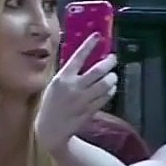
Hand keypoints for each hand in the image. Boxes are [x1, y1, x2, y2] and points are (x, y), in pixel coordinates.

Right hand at [34, 34, 117, 154]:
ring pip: (105, 84)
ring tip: (113, 75)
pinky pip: (106, 97)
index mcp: (62, 78)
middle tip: (113, 58)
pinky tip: (110, 87)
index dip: (89, 45)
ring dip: (112, 77)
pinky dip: (111, 90)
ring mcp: (83, 99)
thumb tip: (84, 57)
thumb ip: (69, 73)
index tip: (98, 36)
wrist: (51, 128)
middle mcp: (74, 87)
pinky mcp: (90, 110)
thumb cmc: (52, 103)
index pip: (78, 57)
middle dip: (109, 62)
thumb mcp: (55, 84)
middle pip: (97, 71)